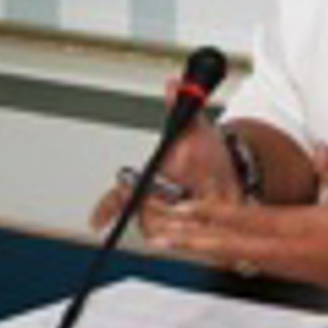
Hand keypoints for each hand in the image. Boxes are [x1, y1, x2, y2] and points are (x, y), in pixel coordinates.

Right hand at [88, 82, 242, 234]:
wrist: (230, 170)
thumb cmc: (203, 150)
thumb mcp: (195, 126)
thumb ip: (182, 104)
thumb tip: (175, 83)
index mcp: (147, 181)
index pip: (117, 197)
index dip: (105, 209)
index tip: (97, 221)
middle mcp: (153, 206)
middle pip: (148, 218)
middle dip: (170, 207)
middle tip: (194, 190)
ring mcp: (171, 224)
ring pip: (169, 232)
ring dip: (192, 216)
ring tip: (212, 194)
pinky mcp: (190, 239)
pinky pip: (192, 244)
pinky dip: (204, 231)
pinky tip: (217, 211)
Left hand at [143, 143, 327, 297]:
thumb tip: (316, 145)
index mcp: (295, 230)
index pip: (244, 220)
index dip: (211, 214)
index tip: (184, 208)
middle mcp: (282, 250)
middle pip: (226, 243)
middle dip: (190, 236)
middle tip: (157, 231)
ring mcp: (282, 262)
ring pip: (230, 254)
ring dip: (198, 246)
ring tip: (168, 241)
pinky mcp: (286, 268)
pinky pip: (244, 259)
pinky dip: (219, 253)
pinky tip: (206, 250)